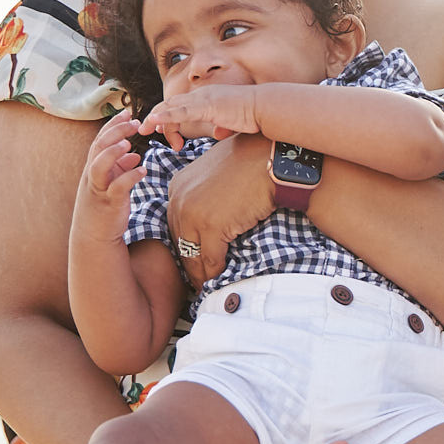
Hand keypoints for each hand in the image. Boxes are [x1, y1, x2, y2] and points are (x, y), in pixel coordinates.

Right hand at [76, 113, 146, 236]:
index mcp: (95, 168)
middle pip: (99, 147)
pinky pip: (116, 187)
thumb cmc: (105, 207)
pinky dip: (129, 177)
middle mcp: (93, 175)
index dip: (112, 125)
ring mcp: (98, 189)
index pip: (101, 140)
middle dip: (115, 132)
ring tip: (129, 144)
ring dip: (112, 153)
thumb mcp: (112, 184)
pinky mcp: (108, 203)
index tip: (127, 112)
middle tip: (134, 122)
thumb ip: (121, 169)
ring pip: (98, 165)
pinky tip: (143, 170)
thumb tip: (134, 156)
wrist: (95, 235)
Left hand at [143, 85, 261, 148]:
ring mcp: (203, 100)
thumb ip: (223, 126)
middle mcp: (201, 95)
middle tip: (143, 130)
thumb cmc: (253, 115)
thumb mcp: (232, 122)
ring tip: (143, 129)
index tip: (164, 134)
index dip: (168, 118)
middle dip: (155, 117)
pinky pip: (181, 112)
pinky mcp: (207, 107)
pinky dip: (166, 116)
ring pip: (172, 107)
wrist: (265, 108)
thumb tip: (219, 133)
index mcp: (206, 98)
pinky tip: (155, 121)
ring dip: (156, 118)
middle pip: (171, 105)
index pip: (181, 106)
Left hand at [169, 135, 276, 286]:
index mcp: (177, 187)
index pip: (177, 226)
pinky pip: (211, 258)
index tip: (192, 259)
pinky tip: (219, 280)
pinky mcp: (211, 226)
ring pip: (193, 255)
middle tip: (196, 280)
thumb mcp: (214, 173)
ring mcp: (193, 213)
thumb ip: (203, 192)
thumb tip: (210, 214)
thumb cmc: (248, 162)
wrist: (266, 158)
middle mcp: (179, 200)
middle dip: (189, 264)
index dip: (185, 246)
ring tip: (206, 286)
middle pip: (181, 243)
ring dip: (200, 274)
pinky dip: (215, 273)